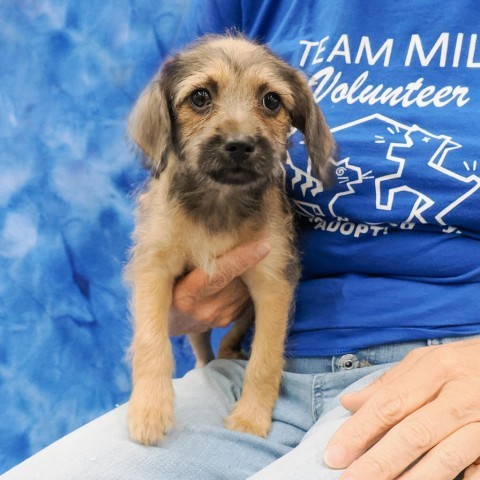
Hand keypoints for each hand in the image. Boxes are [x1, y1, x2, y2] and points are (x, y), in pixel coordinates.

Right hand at [168, 241, 270, 335]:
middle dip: (248, 260)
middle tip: (254, 239)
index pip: (218, 273)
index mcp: (184, 295)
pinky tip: (237, 274)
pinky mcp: (228, 320)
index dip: (242, 258)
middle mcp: (202, 311)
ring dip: (248, 272)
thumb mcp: (167, 267)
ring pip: (246, 288)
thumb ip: (186, 250)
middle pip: (238, 279)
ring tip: (241, 257)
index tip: (264, 246)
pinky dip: (246, 283)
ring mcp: (217, 318)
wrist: (165, 319)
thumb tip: (178, 212)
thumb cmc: (164, 280)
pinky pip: (246, 296)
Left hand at [324, 338, 479, 479]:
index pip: (388, 404)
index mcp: (435, 369)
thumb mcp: (427, 361)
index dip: (359, 431)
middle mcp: (459, 395)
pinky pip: (478, 469)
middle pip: (413, 434)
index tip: (334, 454)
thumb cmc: (463, 363)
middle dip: (378, 462)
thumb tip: (349, 402)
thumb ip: (390, 383)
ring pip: (446, 457)